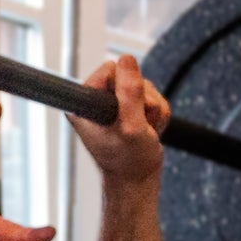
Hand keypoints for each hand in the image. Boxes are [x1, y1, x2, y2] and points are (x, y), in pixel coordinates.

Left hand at [71, 55, 168, 185]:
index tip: (127, 107)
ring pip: (144, 87)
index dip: (125, 86)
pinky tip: (149, 129)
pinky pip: (152, 97)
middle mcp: (95, 101)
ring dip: (152, 109)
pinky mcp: (128, 107)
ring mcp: (112, 104)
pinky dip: (157, 114)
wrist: (138, 180)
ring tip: (145, 130)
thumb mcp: (131, 127)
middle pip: (129, 76)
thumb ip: (129, 93)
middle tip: (141, 124)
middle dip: (144, 100)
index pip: (108, 71)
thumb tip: (127, 59)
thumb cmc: (129, 162)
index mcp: (84, 105)